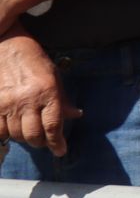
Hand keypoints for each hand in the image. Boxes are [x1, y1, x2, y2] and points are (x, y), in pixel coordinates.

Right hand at [0, 29, 77, 154]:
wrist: (7, 46)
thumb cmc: (34, 61)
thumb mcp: (55, 77)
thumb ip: (63, 99)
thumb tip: (76, 115)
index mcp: (48, 92)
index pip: (53, 126)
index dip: (57, 143)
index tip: (61, 151)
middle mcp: (28, 100)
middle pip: (33, 135)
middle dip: (41, 143)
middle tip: (45, 142)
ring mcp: (8, 103)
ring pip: (16, 135)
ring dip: (24, 139)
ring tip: (30, 134)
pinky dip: (6, 134)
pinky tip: (12, 130)